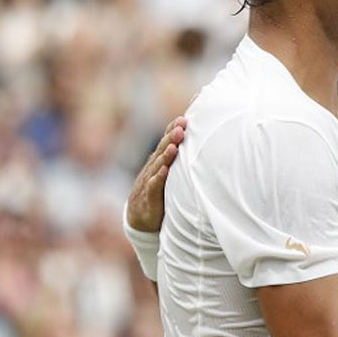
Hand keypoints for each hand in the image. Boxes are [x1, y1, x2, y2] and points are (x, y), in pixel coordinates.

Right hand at [126, 116, 185, 231]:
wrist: (139, 218)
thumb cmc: (160, 191)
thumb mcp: (170, 173)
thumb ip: (179, 159)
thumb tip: (198, 143)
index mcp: (160, 160)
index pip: (167, 141)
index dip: (173, 129)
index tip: (185, 118)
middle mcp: (154, 168)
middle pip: (162, 149)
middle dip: (171, 137)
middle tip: (181, 125)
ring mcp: (149, 181)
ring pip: (158, 165)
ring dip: (166, 155)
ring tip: (174, 145)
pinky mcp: (149, 197)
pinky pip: (153, 186)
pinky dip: (159, 178)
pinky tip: (165, 170)